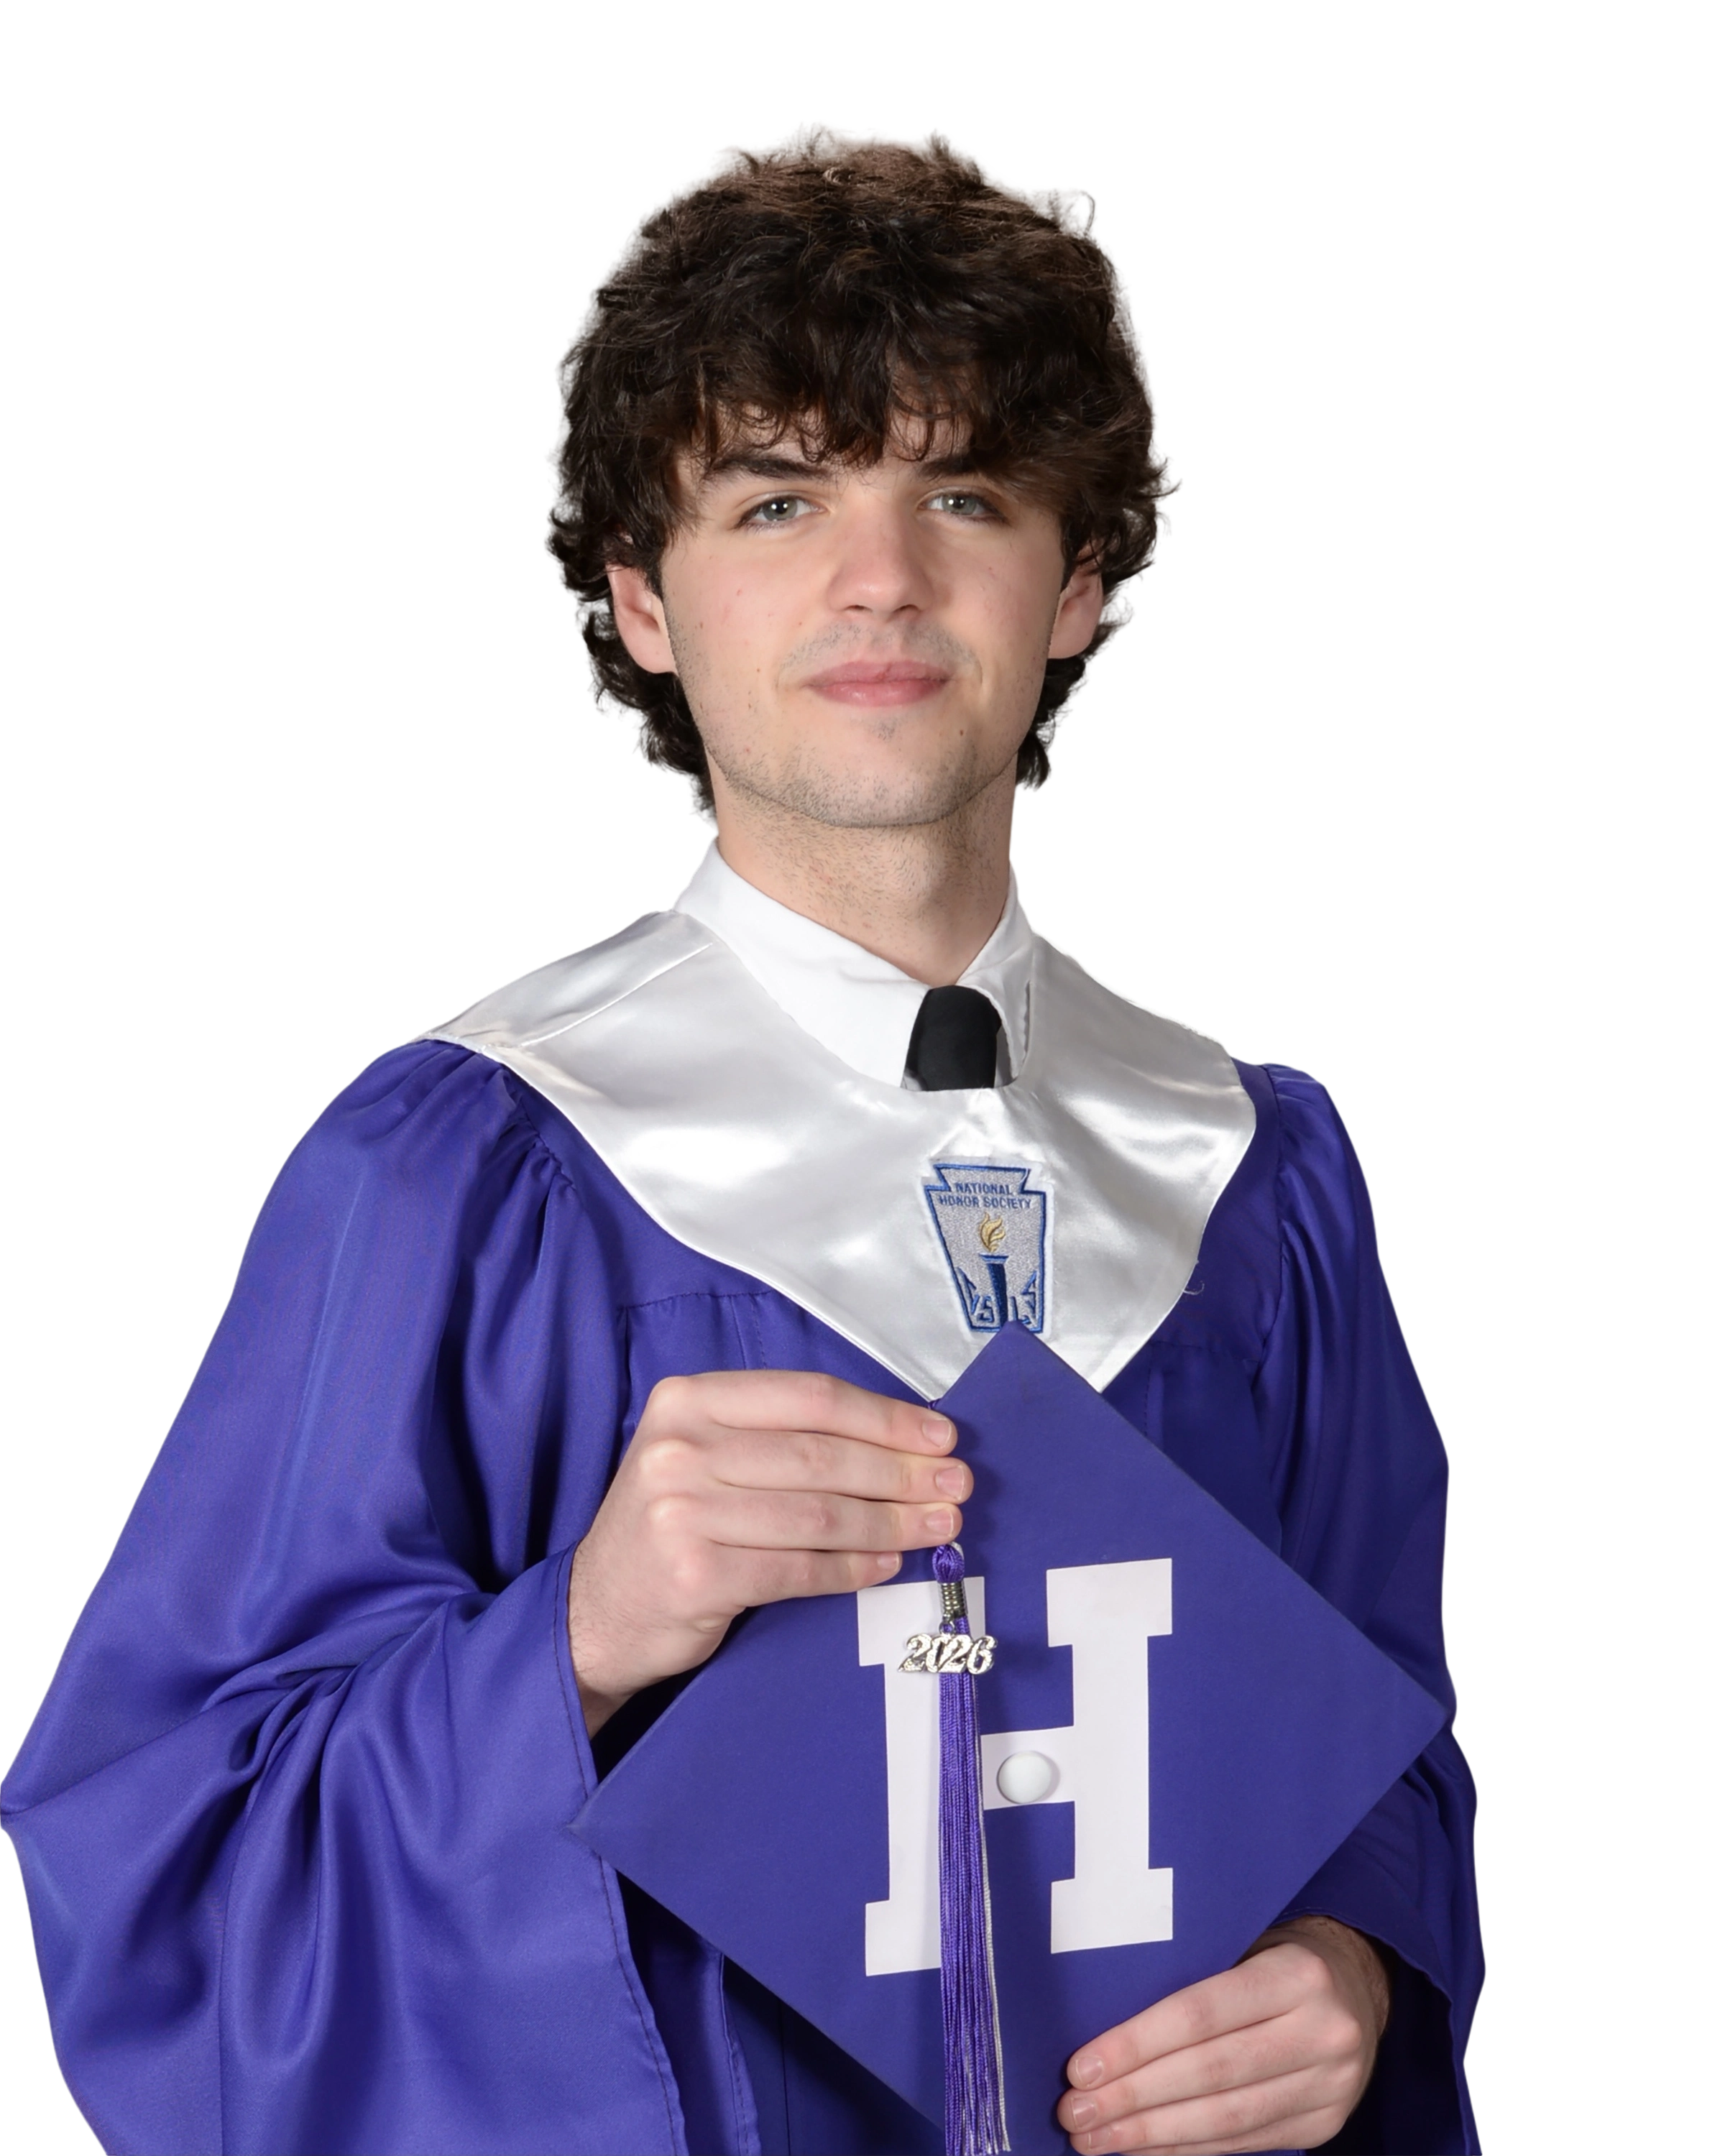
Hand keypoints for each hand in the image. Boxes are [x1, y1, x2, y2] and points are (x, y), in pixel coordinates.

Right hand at [568, 1369, 967, 1731]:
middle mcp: (680, 1447)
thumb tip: (903, 1442)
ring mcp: (681, 1511)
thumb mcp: (707, 1457)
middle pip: (820, 1455)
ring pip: (817, 1513)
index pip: (809, 1398)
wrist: (596, 1609)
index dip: (885, 1417)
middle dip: (901, 1472)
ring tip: (937, 1527)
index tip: (940, 1436)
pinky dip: (852, 1567)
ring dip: (890, 1522)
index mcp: (689, 1400)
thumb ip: (782, 1439)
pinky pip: (798, 1568)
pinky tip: (886, 1563)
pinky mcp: (694, 1574)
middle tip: (955, 1486)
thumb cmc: (672, 1525)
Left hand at [1057, 1916, 1389, 2152]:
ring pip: (1226, 2120)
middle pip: (1209, 2074)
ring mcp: (1329, 2086)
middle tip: (1075, 2114)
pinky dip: (1187, 2149)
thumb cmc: (1276, 1954)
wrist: (1359, 1987)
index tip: (1080, 2068)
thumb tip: (1102, 2025)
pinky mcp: (1323, 2124)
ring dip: (1152, 2136)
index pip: (1200, 2014)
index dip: (1135, 2044)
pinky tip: (1145, 2149)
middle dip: (1133, 2099)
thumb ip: (1191, 1974)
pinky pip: (1244, 2143)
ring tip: (1095, 2140)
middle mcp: (1321, 2032)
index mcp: (1296, 1975)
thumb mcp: (1246, 1940)